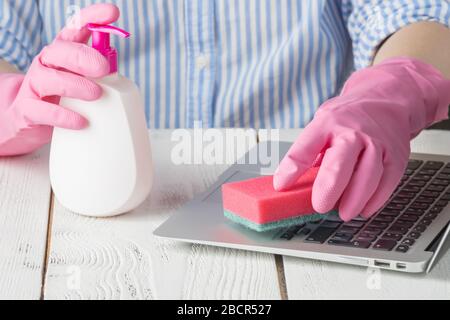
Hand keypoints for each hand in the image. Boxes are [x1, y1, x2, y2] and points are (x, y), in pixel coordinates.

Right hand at [0, 3, 119, 155]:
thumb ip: (97, 71)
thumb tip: (117, 67)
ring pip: (51, 79)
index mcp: (62, 52)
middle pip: (62, 51)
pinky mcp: (28, 110)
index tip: (112, 13)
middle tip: (103, 68)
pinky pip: (44, 112)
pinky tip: (81, 121)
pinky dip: (64, 116)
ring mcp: (35, 86)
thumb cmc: (59, 95)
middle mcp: (47, 63)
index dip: (93, 18)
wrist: (25, 119)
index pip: (76, 28)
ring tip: (96, 94)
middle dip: (84, 56)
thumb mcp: (78, 78)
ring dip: (76, 85)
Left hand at [274, 58, 449, 220]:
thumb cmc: (348, 117)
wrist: (386, 99)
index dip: (291, 169)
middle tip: (319, 207)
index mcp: (327, 124)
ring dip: (353, 200)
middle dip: (327, 190)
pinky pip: (387, 182)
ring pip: (367, 177)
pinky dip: (375, 200)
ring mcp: (377, 144)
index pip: (304, 148)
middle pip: (338, 165)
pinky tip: (363, 208)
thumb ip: (309, 151)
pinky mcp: (396, 156)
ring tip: (343, 214)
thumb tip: (290, 183)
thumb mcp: (322, 123)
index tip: (281, 186)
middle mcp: (352, 132)